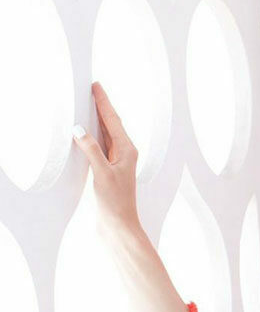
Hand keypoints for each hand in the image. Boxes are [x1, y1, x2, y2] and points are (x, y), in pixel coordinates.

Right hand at [72, 81, 141, 232]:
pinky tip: (88, 133)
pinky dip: (94, 135)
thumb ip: (91, 150)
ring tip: (91, 104)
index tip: (96, 86)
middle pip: (112, 123)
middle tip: (93, 88)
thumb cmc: (115, 201)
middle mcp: (125, 153)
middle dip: (102, 106)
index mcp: (127, 150)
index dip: (103, 102)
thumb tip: (79, 128)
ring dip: (99, 119)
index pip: (113, 120)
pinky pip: (101, 146)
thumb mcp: (102, 173)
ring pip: (107, 134)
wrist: (119, 225)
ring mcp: (117, 162)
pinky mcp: (109, 170)